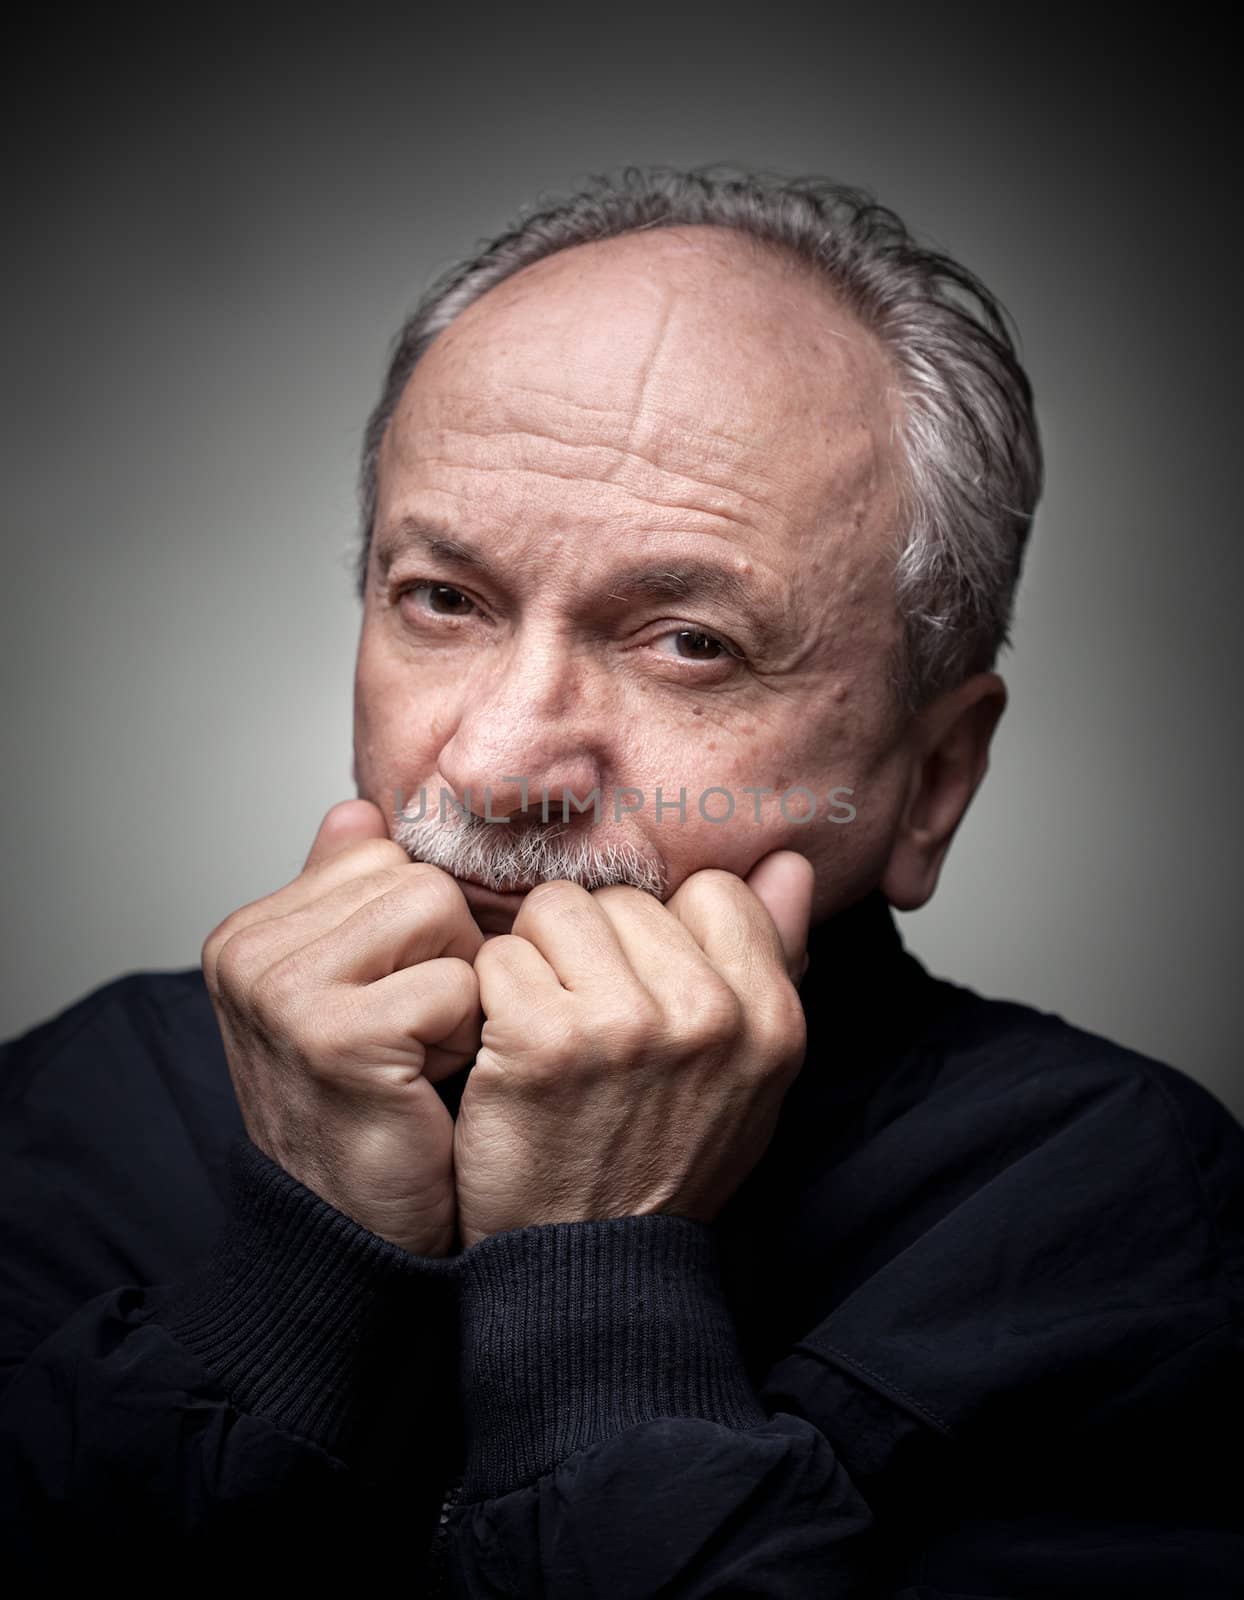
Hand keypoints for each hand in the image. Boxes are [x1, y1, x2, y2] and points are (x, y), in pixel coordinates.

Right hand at [202, 799, 483, 1255]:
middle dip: (445, 956)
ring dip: (457, 990)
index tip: (394, 1002)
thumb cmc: (366, 1109)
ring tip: (420, 1053)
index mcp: (248, 933)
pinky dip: (463, 1034)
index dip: (420, 930)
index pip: (382, 855)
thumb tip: (356, 811)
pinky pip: (456, 982)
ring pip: (439, 913)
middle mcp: (248, 953)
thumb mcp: (345, 992)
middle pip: (417, 880)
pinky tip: (425, 1083)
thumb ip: (343, 899)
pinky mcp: (335, 1034)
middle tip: (413, 1036)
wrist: (354, 1232)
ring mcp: (282, 991)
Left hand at [453, 852, 812, 1246]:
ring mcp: (628, 1026)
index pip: (715, 891)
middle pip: (626, 898)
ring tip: (547, 1028)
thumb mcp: (747, 1075)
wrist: (586, 1268)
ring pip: (557, 910)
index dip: (666, 931)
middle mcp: (710, 1016)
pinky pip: (499, 956)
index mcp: (770, 1018)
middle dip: (593, 949)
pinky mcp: (546, 1040)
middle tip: (588, 1025)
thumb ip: (774, 960)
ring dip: (536, 962)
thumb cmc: (663, 1159)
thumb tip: (789, 862)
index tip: (643, 986)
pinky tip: (505, 1050)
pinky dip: (487, 999)